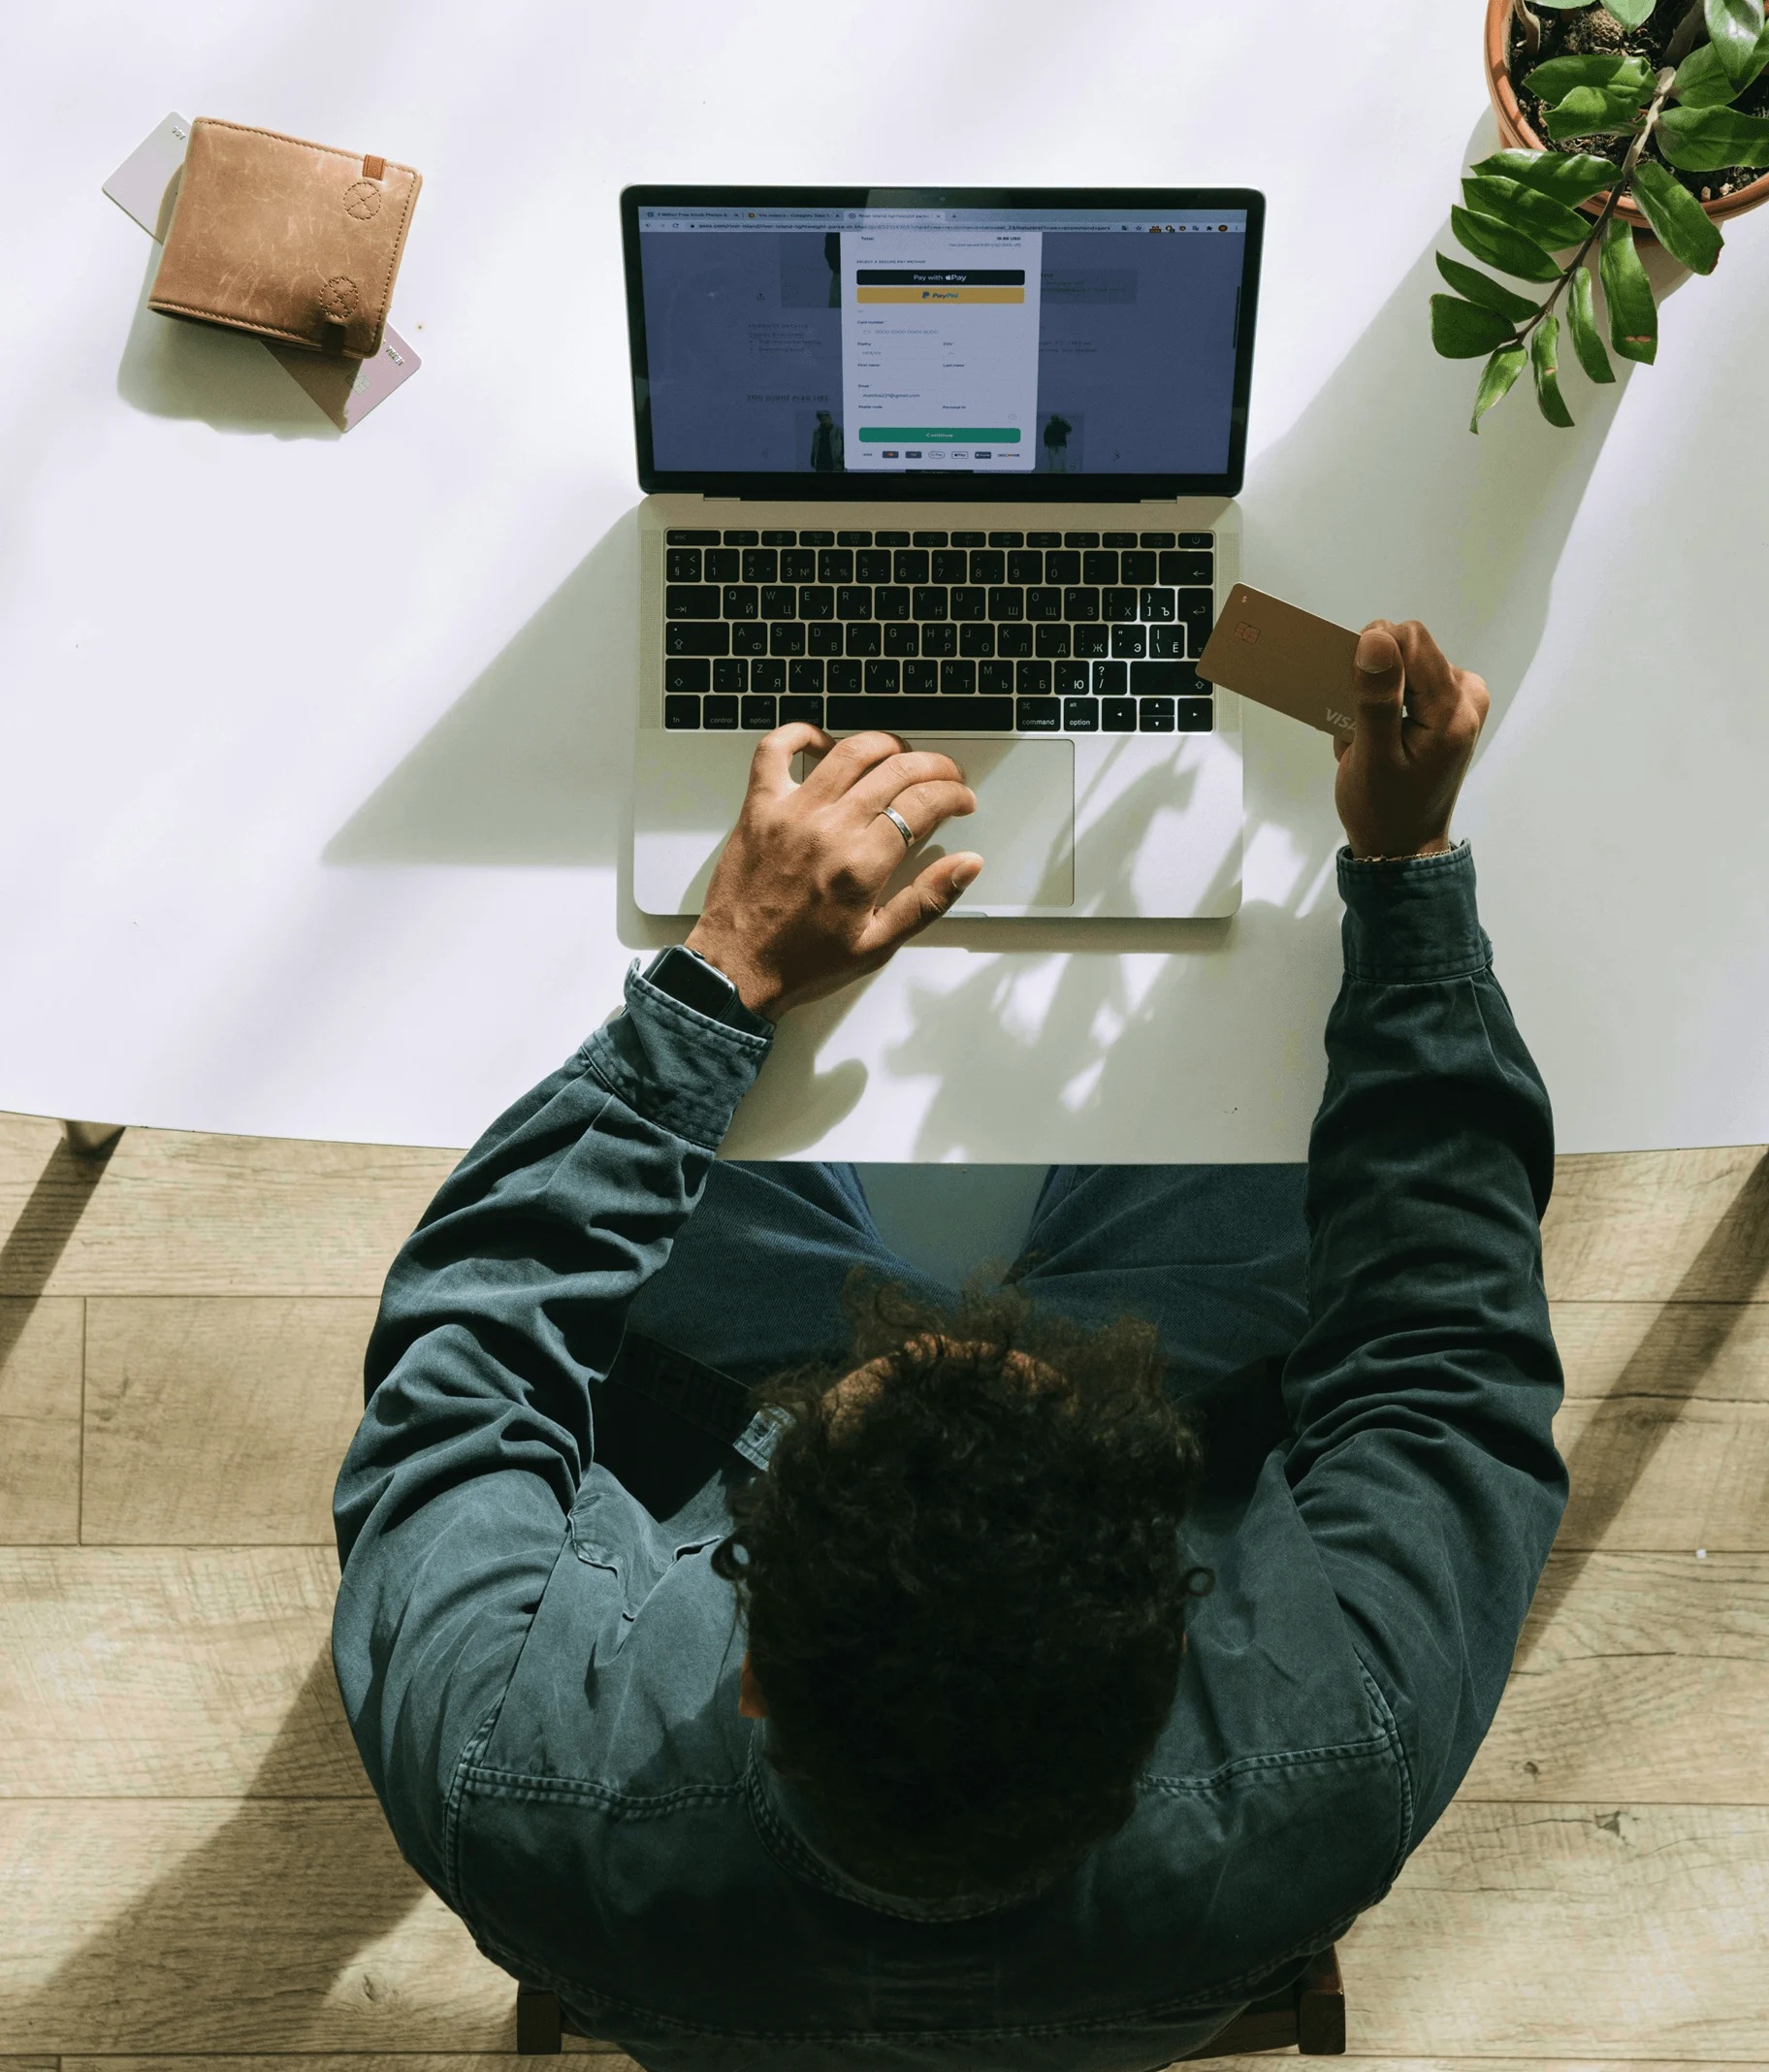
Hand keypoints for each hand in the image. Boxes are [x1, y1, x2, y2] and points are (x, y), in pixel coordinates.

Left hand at [684, 725, 982, 1019]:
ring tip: (899, 756)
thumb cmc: (802, 961)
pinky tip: (823, 743)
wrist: (736, 967)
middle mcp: (826, 830)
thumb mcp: (877, 944)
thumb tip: (966, 865)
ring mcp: (790, 813)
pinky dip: (801, 735)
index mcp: (859, 865)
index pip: (922, 804)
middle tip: (943, 776)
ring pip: (847, 751)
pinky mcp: (758, 809)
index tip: (961, 800)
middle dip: (932, 766)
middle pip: (894, 770)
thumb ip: (926, 901)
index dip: (953, 794)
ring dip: (883, 744)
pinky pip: (775, 751)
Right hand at [1333, 620, 1488, 859]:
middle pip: (1408, 651)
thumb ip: (1376, 698)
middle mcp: (1467, 696)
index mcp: (1453, 708)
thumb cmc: (1384, 810)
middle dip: (1371, 682)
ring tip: (1367, 740)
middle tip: (1360, 730)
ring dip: (1374, 697)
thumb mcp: (1372, 758)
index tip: (1350, 694)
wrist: (1403, 848)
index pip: (1410, 639)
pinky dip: (1385, 706)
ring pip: (1404, 666)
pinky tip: (1377, 739)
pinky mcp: (1451, 709)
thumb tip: (1375, 637)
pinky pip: (1410, 683)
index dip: (1371, 653)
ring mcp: (1463, 701)